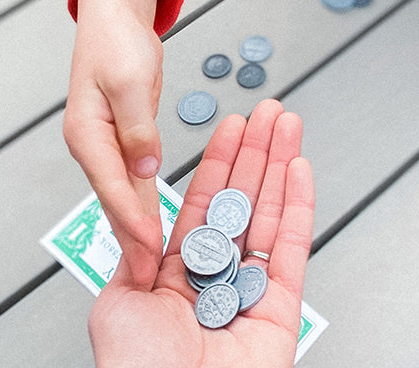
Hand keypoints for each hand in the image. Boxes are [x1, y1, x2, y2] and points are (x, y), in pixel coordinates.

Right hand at [64, 0, 164, 287]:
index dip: (131, 221)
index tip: (148, 249)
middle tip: (147, 276)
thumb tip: (145, 169)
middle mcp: (91, 144)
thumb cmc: (117, 40)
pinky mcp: (123, 135)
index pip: (112, 187)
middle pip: (114, 199)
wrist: (115, 14)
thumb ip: (137, 128)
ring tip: (150, 263)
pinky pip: (133, 175)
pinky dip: (143, 200)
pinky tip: (153, 220)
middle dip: (130, 238)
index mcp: (87, 134)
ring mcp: (105, 142)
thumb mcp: (131, 80)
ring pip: (123, 192)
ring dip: (137, 224)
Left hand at [88, 100, 314, 367]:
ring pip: (271, 213)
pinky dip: (299, 204)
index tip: (233, 127)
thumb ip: (135, 257)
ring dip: (281, 164)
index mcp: (177, 277)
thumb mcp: (118, 304)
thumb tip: (143, 226)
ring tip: (289, 124)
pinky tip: (299, 168)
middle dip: (257, 152)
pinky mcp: (282, 306)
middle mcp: (216, 279)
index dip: (220, 162)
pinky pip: (293, 246)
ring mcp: (251, 290)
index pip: (204, 204)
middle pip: (243, 199)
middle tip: (270, 112)